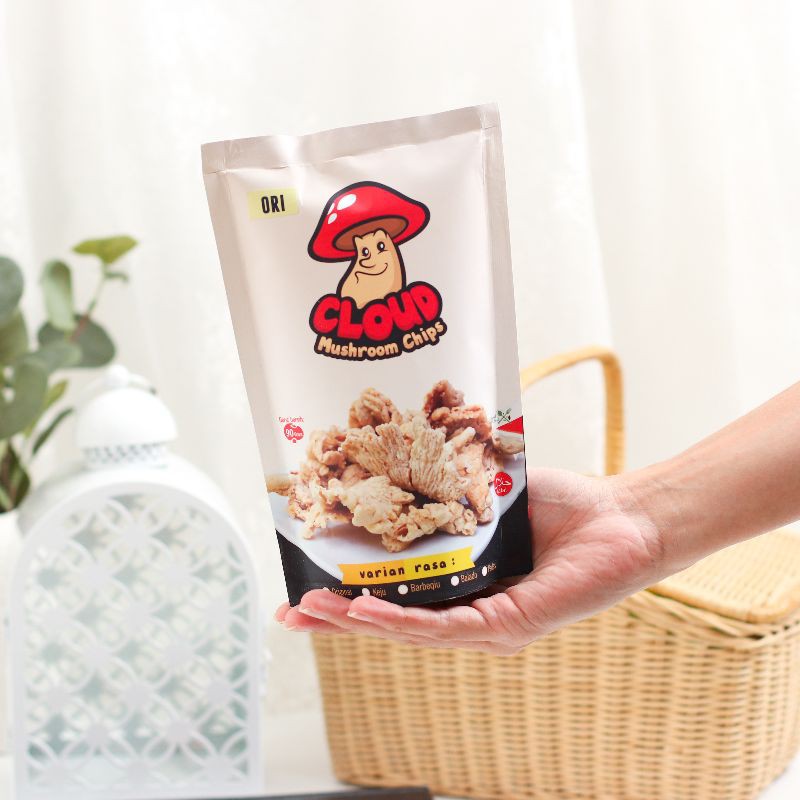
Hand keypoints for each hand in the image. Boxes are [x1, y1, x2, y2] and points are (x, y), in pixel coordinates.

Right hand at [275, 467, 664, 654]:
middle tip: (288, 615)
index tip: (305, 592)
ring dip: (357, 622)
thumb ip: (448, 500)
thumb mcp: (487, 498)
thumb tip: (399, 471)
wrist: (620, 516)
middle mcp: (472, 612)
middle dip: (337, 621)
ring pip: (410, 630)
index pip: (396, 598)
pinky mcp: (509, 624)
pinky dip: (402, 620)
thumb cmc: (560, 506)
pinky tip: (365, 612)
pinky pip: (446, 626)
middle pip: (393, 622)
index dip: (349, 599)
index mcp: (463, 585)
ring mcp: (488, 624)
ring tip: (311, 612)